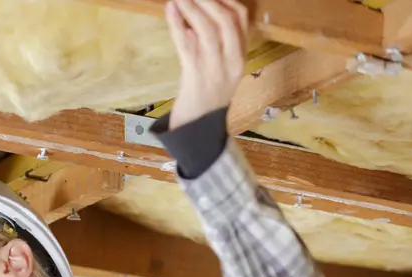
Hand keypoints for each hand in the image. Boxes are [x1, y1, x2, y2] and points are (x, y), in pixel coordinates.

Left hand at [165, 0, 248, 129]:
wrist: (197, 128)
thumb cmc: (205, 96)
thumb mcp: (219, 69)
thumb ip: (214, 45)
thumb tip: (193, 19)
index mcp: (240, 56)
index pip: (240, 19)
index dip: (226, 0)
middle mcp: (231, 60)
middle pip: (227, 20)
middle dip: (210, 0)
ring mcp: (214, 68)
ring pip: (208, 30)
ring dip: (193, 7)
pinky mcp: (195, 76)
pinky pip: (186, 45)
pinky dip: (177, 24)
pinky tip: (171, 9)